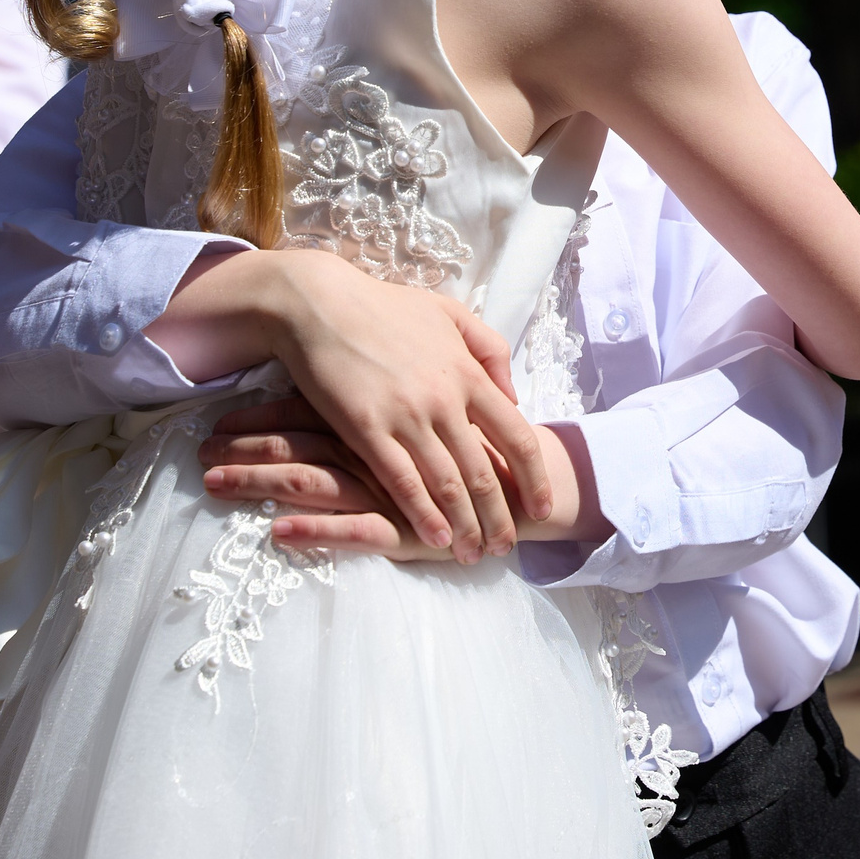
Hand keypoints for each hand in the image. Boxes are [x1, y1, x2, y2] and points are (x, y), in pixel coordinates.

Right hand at [153, 249, 550, 562]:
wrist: (319, 303)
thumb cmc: (384, 308)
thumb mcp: (450, 314)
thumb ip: (489, 351)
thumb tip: (513, 395)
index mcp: (468, 373)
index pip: (516, 435)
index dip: (533, 477)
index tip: (540, 507)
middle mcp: (445, 399)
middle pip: (484, 472)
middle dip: (500, 516)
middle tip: (507, 547)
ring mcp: (406, 416)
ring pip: (447, 485)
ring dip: (465, 526)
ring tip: (474, 555)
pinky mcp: (366, 429)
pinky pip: (402, 482)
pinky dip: (422, 515)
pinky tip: (435, 539)